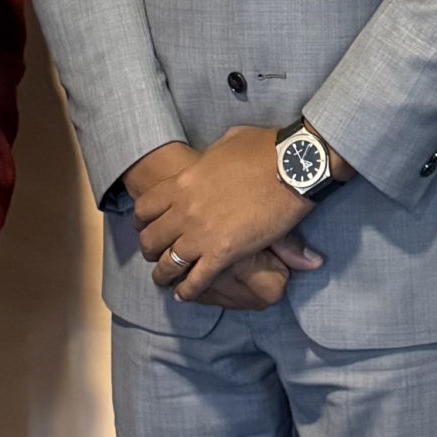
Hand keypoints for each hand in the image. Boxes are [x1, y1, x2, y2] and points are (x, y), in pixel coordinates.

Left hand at [125, 136, 326, 308]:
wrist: (294, 165)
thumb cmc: (265, 149)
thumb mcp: (228, 142)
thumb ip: (211, 156)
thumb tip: (211, 158)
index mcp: (182, 183)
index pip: (145, 209)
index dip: (143, 222)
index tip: (148, 227)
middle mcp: (184, 211)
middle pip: (151, 239)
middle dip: (151, 250)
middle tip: (158, 254)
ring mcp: (201, 234)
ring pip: (168, 264)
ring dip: (164, 273)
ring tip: (166, 279)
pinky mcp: (223, 253)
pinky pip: (196, 280)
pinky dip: (187, 290)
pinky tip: (185, 294)